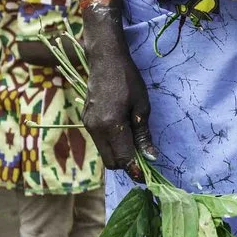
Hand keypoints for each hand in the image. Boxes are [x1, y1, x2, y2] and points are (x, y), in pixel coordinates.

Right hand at [81, 13, 150, 176]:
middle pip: (111, 162)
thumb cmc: (128, 80)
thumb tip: (151, 157)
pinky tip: (124, 134)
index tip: (146, 176)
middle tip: (143, 160)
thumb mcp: (142, 106)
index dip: (135, 170)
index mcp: (111, 125)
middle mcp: (95, 128)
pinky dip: (112, 145)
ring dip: (119, 155)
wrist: (104, 60)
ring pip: (104, 154)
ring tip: (136, 145)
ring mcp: (88, 125)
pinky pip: (100, 142)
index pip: (123, 158)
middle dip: (127, 165)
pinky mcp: (86, 120)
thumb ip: (144, 134)